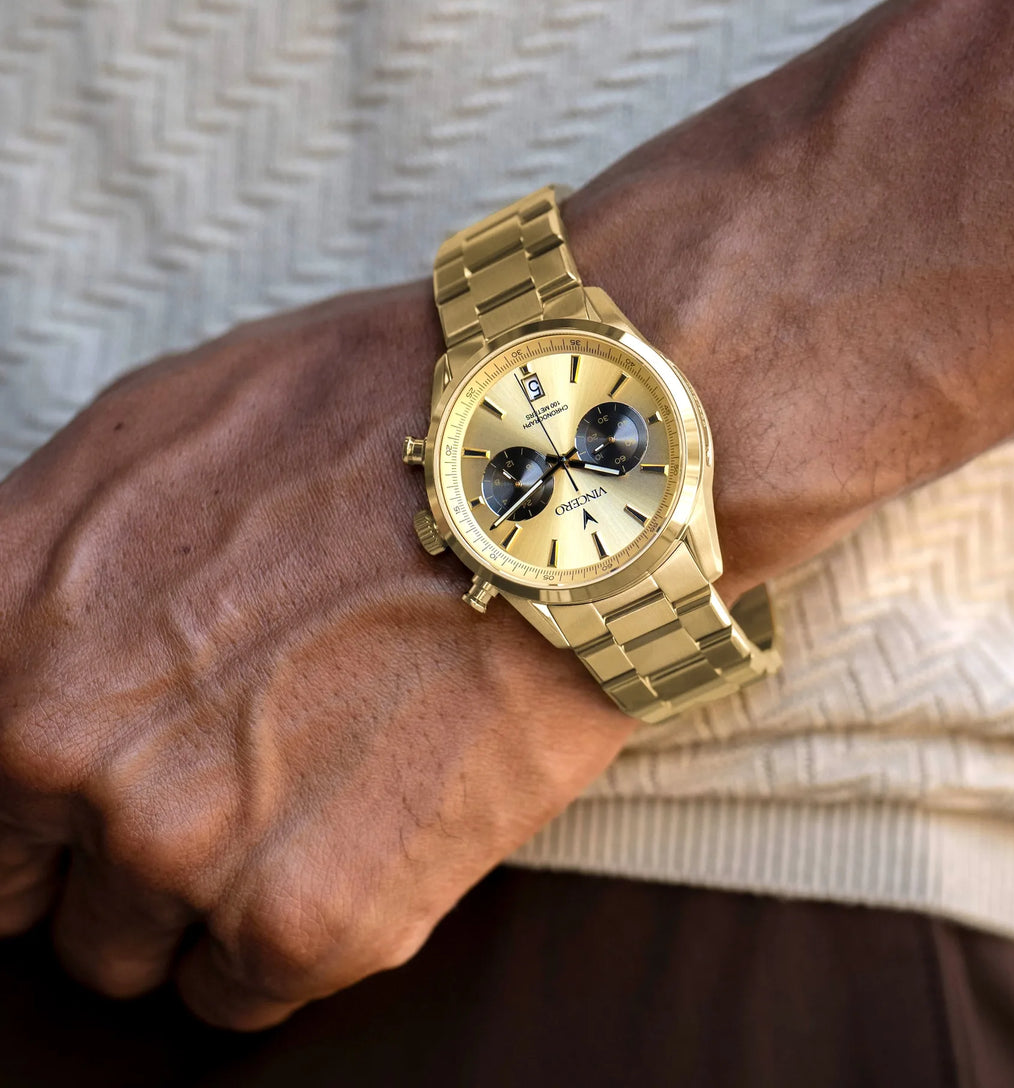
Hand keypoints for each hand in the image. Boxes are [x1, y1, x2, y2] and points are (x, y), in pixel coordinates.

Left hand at [0, 284, 636, 1028]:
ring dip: (197, 892)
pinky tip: (355, 825)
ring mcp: (183, 849)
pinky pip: (242, 993)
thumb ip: (41, 571)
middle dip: (97, 844)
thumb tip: (18, 653)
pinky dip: (288, 929)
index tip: (71, 791)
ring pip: (128, 950)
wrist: (553, 474)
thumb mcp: (149, 435)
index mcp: (2, 631)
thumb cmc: (374, 426)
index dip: (21, 791)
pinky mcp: (312, 921)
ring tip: (302, 789)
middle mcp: (59, 754)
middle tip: (210, 773)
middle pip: (24, 886)